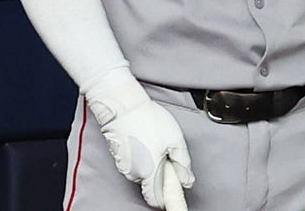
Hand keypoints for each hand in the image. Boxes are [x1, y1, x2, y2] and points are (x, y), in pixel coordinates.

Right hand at [85, 68, 195, 208]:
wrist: (123, 105)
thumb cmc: (148, 119)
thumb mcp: (175, 140)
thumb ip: (182, 163)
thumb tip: (187, 180)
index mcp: (149, 173)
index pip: (156, 199)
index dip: (166, 196)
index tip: (174, 187)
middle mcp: (134, 174)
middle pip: (150, 185)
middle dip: (160, 175)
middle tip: (167, 155)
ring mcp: (123, 166)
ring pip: (141, 174)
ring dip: (150, 165)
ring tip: (155, 143)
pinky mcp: (118, 157)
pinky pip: (133, 164)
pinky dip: (140, 158)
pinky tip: (144, 140)